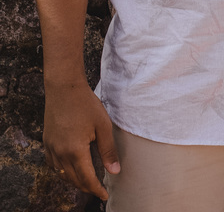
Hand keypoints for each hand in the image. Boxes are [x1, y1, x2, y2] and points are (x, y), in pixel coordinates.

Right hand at [42, 80, 119, 199]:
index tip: (104, 195)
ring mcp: (51, 148)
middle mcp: (60, 153)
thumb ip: (108, 151)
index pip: (86, 178)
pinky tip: (70, 169)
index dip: (96, 189)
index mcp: (75, 151)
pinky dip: (62, 171)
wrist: (64, 88)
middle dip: (86, 187)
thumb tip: (114, 171)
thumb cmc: (86, 105)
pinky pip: (53, 164)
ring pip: (61, 173)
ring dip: (74, 181)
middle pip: (73, 179)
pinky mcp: (47, 142)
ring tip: (87, 182)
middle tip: (98, 190)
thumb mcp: (103, 126)